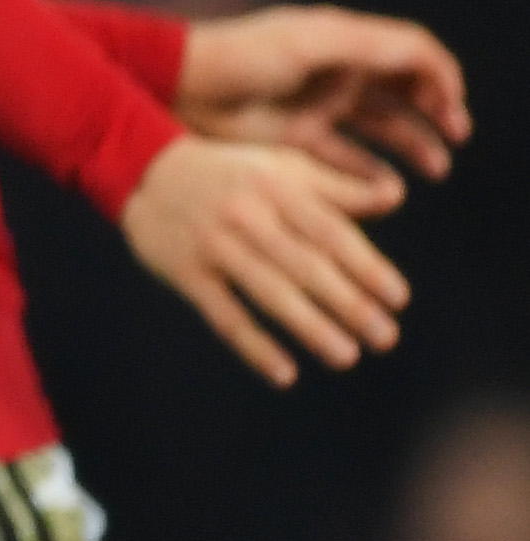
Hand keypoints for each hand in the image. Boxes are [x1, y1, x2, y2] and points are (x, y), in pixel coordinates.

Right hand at [119, 134, 410, 386]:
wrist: (143, 170)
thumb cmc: (228, 173)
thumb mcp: (279, 167)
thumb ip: (336, 187)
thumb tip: (395, 196)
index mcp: (275, 188)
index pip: (330, 232)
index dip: (367, 266)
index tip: (397, 298)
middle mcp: (246, 216)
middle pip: (305, 266)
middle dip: (349, 304)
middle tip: (385, 338)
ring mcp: (212, 245)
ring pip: (268, 292)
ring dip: (310, 328)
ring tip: (347, 356)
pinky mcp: (185, 273)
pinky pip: (223, 314)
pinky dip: (254, 345)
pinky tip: (284, 374)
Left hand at [178, 4, 469, 191]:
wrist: (177, 87)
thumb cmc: (242, 55)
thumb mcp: (310, 43)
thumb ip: (369, 47)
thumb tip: (427, 59)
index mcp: (343, 40)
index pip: (411, 52)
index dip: (440, 76)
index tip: (452, 106)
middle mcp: (336, 71)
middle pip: (405, 90)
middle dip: (436, 111)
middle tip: (455, 135)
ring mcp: (318, 105)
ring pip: (383, 126)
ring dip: (414, 144)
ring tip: (435, 167)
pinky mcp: (296, 139)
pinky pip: (346, 159)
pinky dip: (372, 174)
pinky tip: (390, 189)